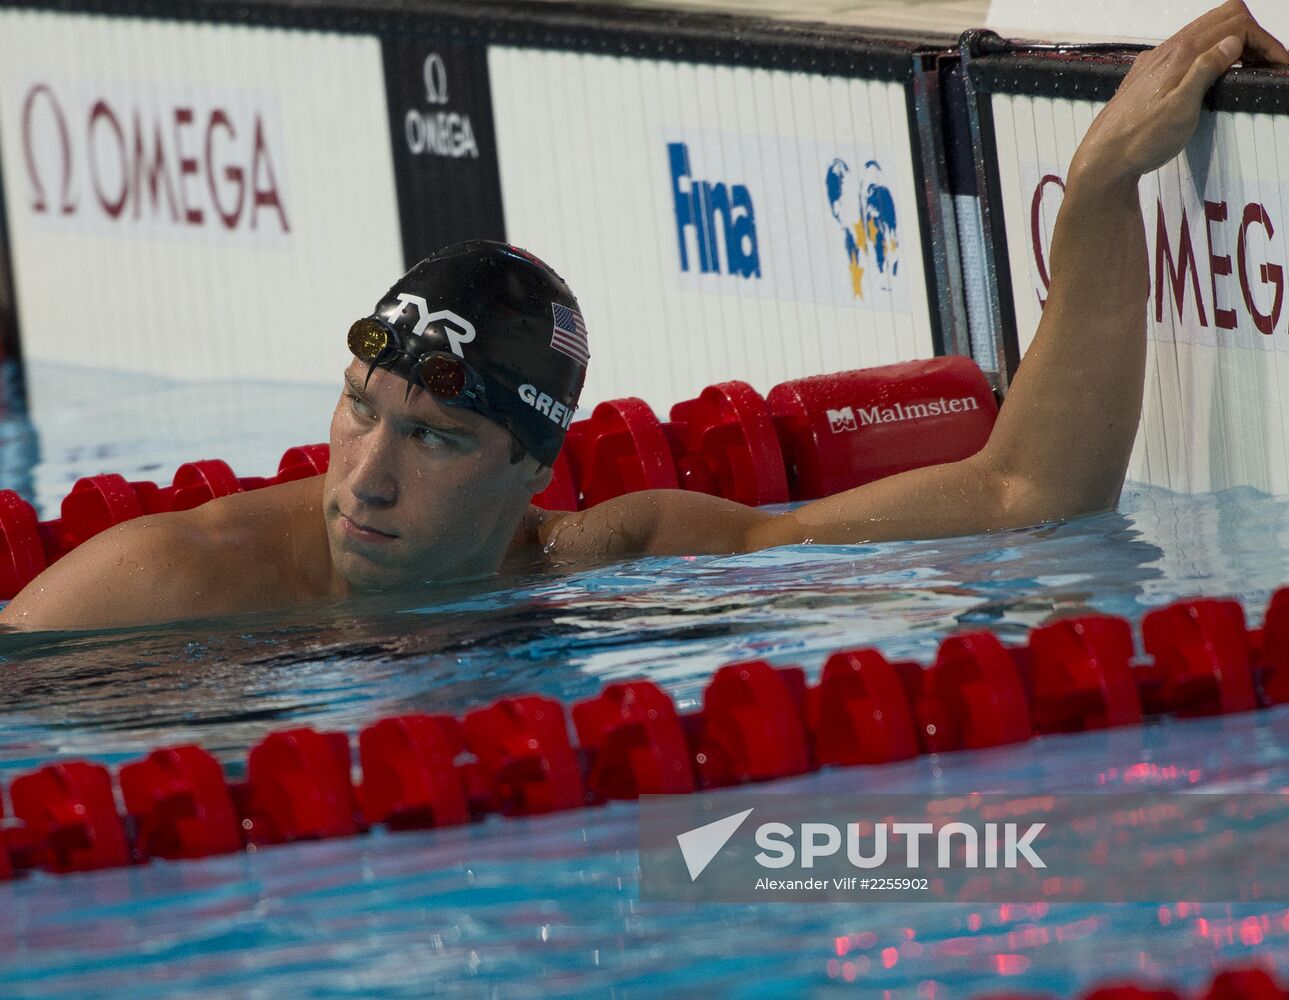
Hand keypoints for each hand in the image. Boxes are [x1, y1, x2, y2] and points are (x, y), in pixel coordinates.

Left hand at [1072, 0, 1288, 188]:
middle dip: (1252, 36)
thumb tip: (1232, 41)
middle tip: (1269, 65)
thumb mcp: (1181, 108)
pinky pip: (1185, 51)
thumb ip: (1206, 70)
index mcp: (1179, 53)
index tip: (1279, 65)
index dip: (1263, 40)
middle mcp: (1165, 51)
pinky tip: (1212, 76)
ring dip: (1231, 43)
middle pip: (1220, 19)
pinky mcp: (1146, 77)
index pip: (1234, 23)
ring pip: (1202, 34)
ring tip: (1248, 69)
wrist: (1102, 161)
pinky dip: (1209, 54)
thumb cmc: (1140, 141)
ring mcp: (1154, 62)